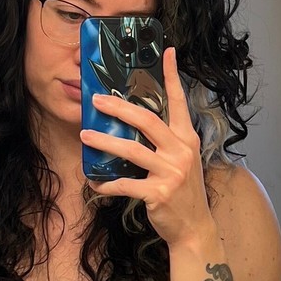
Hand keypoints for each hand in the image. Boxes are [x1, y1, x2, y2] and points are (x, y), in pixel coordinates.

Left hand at [80, 47, 215, 251]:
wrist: (194, 228)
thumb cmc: (183, 192)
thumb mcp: (182, 161)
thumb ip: (166, 141)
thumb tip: (135, 123)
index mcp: (187, 139)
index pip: (179, 102)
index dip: (172, 76)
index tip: (167, 52)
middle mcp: (181, 151)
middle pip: (147, 121)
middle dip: (119, 108)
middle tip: (97, 99)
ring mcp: (171, 172)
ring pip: (131, 150)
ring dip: (104, 142)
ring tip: (85, 135)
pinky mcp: (158, 193)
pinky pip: (124, 184)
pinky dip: (106, 184)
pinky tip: (93, 182)